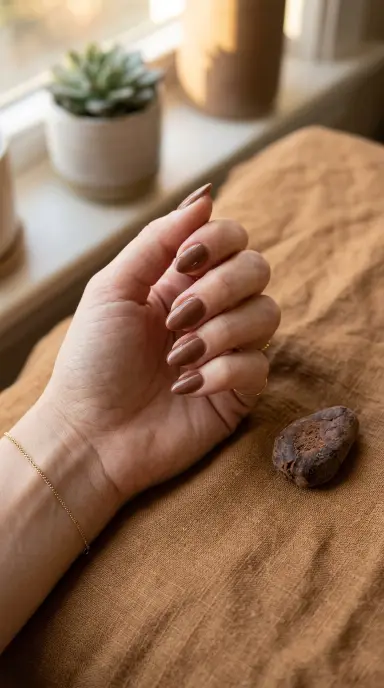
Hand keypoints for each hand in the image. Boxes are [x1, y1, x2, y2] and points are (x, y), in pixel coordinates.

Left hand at [43, 185, 279, 501]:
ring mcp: (227, 350)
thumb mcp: (112, 289)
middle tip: (177, 318)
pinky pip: (258, 365)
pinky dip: (223, 372)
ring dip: (221, 332)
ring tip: (178, 358)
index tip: (186, 261)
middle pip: (257, 270)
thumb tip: (205, 197)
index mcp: (180, 281)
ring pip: (267, 314)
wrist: (91, 435)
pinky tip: (186, 388)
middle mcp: (210, 310)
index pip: (232, 239)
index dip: (219, 241)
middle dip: (220, 289)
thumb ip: (157, 241)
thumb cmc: (93, 362)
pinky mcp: (238, 390)